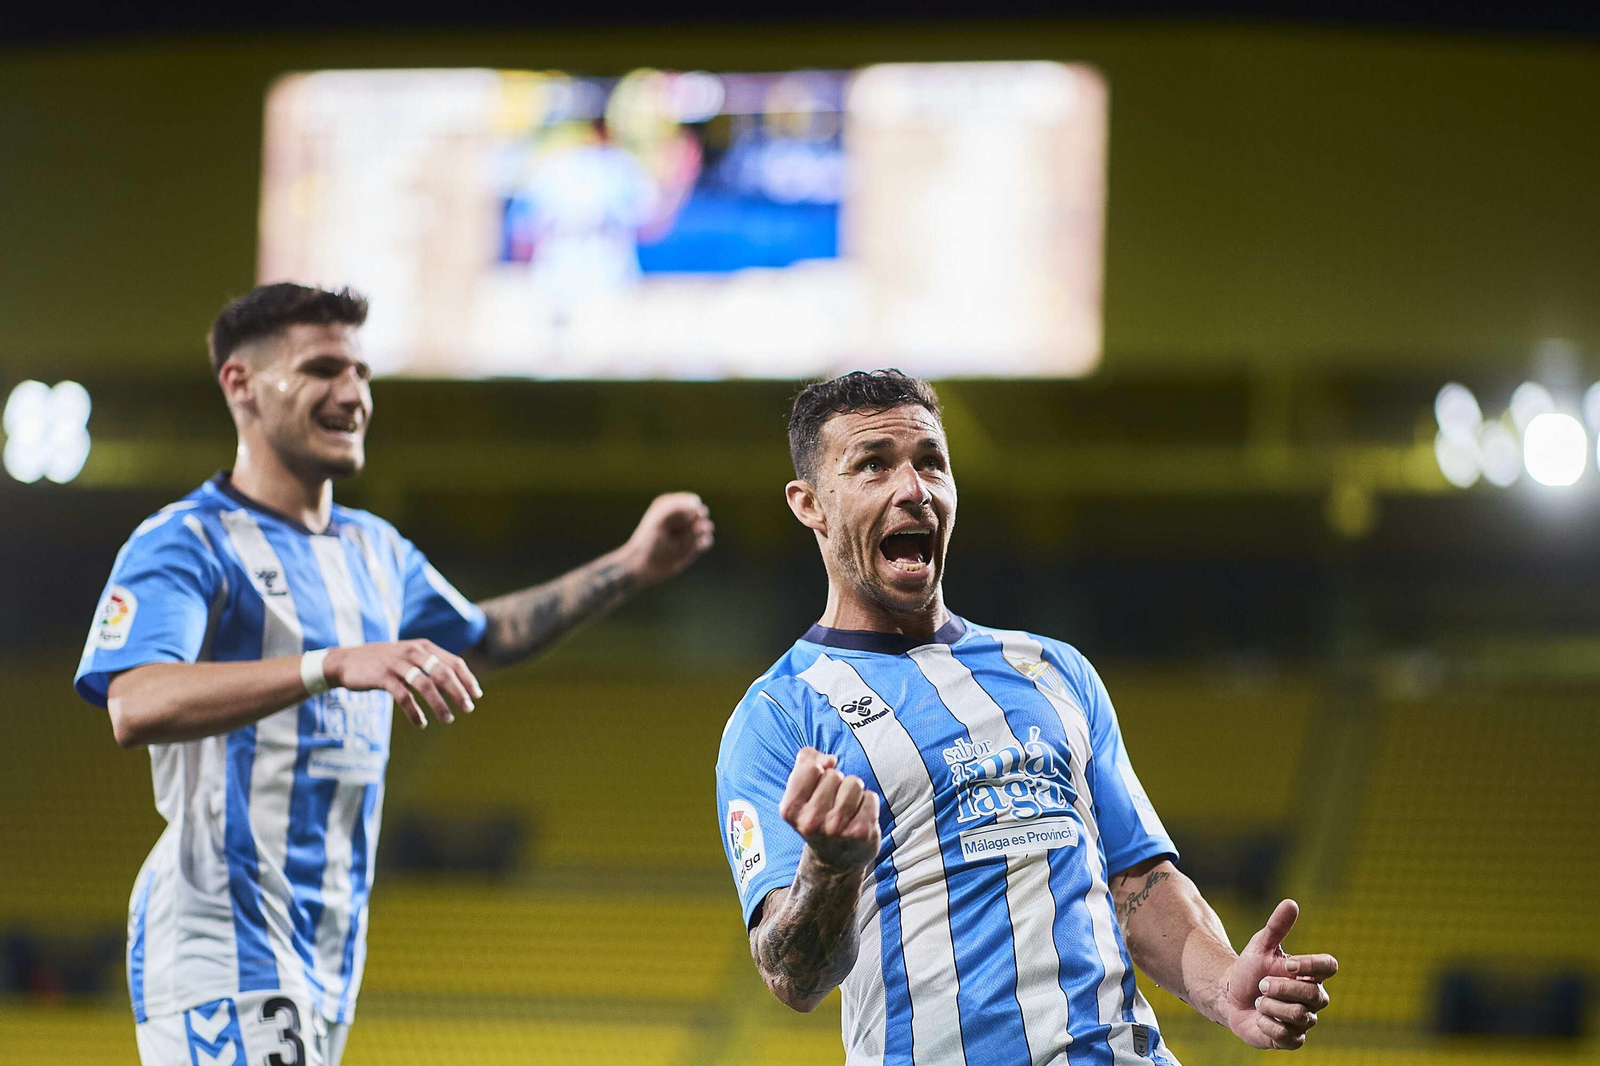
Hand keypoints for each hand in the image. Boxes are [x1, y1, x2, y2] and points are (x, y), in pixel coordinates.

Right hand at [324, 639, 482, 728]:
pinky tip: (421, 723)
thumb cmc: (383, 662)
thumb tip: (455, 686)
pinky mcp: (382, 676)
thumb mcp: (409, 658)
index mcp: (423, 647)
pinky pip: (403, 696)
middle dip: (459, 692)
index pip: (453, 662)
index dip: (467, 679)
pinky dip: (414, 711)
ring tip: (448, 719)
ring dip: (439, 704)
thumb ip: (430, 666)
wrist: (346, 661)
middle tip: (468, 709)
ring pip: (425, 684)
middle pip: (443, 672)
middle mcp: (413, 652)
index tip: (477, 695)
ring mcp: (397, 663)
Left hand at [623, 492, 713, 584]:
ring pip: (706, 526)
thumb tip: (697, 503)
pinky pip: (707, 540)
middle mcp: (682, 518)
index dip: (690, 510)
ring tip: (688, 538)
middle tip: (688, 528)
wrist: (644, 564)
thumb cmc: (649, 539)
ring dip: (702, 531)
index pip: (692, 501)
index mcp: (672, 506)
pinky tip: (695, 546)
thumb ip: (679, 506)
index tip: (680, 518)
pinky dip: (705, 542)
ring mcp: (688, 532)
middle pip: (701, 513)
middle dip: (698, 520)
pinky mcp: (694, 546)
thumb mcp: (661, 518)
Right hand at [778, 748, 880, 871]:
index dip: (817, 771)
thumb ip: (806, 762)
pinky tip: (858, 818)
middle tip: (831, 805)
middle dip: (836, 783)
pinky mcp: (861, 833)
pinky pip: (870, 797)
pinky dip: (868, 803)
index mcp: (790, 809)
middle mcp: (810, 821)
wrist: (833, 861)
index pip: (810, 767)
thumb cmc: (817, 817)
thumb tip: (830, 760)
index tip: (816, 788)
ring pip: (853, 783)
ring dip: (853, 792)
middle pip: (834, 774)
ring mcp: (836, 829)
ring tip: (846, 811)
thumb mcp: (800, 792)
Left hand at [1223, 899, 1336, 1049]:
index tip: (1287, 964)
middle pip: (1313, 996)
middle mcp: (1314, 998)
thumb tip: (1291, 903)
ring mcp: (1305, 1020)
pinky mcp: (1293, 1039)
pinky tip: (1259, 1018)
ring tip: (1260, 1001)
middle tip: (1262, 984)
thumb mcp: (1259, 946)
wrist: (1230, 996)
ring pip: (1298, 1016)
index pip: (1329, 967)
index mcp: (1310, 973)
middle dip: (1280, 988)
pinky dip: (1265, 1024)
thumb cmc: (1250, 970)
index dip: (1311, 966)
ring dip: (1270, 1006)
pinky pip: (1286, 1035)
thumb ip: (1276, 927)